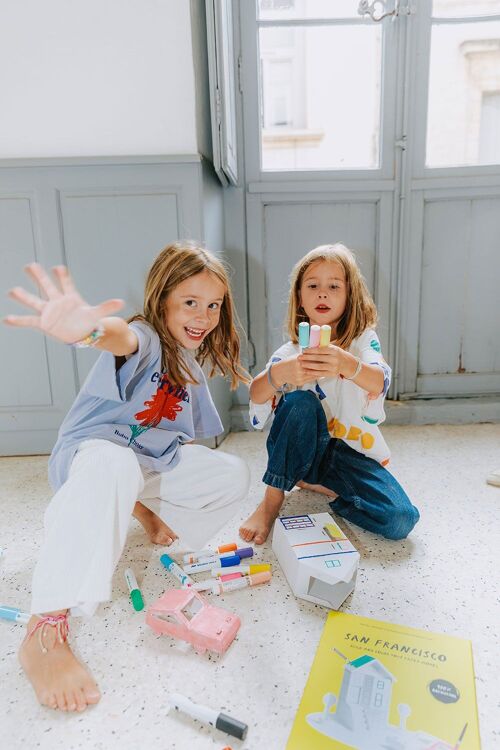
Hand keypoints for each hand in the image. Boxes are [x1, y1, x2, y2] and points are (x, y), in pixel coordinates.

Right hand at [4, 263, 123, 343]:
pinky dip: (18, 321)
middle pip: (47, 286)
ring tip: (12, 291)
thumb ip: (106, 307)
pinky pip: (29, 321)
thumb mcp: (97, 314)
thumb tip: (121, 302)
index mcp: (70, 297)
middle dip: (39, 276)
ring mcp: (49, 311)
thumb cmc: (88, 321)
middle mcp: (57, 301)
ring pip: (35, 301)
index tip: (58, 268)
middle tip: (30, 265)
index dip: (62, 276)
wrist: (81, 333)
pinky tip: (6, 319)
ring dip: (24, 296)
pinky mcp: (44, 323)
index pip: (66, 283)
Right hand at [277, 354, 325, 386]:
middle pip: (314, 367)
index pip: (312, 360)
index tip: (326, 357)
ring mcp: (300, 377)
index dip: (320, 359)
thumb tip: (317, 351)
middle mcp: (299, 369)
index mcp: (299, 361)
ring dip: (321, 372)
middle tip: (329, 364)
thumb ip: (306, 355)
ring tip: (327, 369)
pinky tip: (321, 374)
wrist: (280, 372)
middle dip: (322, 366)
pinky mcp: (300, 382)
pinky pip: (310, 379)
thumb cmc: (289, 362)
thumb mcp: (296, 356)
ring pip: (313, 374)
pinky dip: (316, 376)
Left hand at [298, 344, 345, 378]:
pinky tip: (306, 371)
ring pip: (318, 367)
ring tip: (301, 364)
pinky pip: (320, 373)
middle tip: (299, 357)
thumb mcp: (332, 348)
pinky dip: (312, 372)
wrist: (346, 363)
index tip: (303, 351)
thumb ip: (323, 346)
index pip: (320, 350)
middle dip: (307, 358)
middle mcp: (335, 359)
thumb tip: (309, 343)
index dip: (311, 350)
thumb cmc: (335, 354)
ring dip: (308, 365)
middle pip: (318, 358)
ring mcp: (334, 367)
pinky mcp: (332, 374)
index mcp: (334, 351)